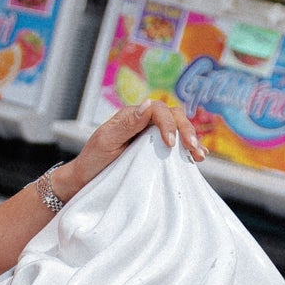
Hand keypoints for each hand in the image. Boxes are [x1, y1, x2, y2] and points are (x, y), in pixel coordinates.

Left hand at [59, 98, 203, 196]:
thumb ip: (127, 124)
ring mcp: (151, 135)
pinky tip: (196, 158)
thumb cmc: (93, 160)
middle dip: (186, 130)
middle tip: (193, 148)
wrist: (86, 180)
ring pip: (179, 129)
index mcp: (132, 116)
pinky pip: (176, 145)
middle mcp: (144, 122)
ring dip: (191, 139)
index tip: (169, 143)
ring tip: (199, 155)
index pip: (158, 110)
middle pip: (174, 116)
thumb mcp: (106, 141)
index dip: (168, 124)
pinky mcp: (156, 150)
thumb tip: (148, 104)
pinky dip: (187, 150)